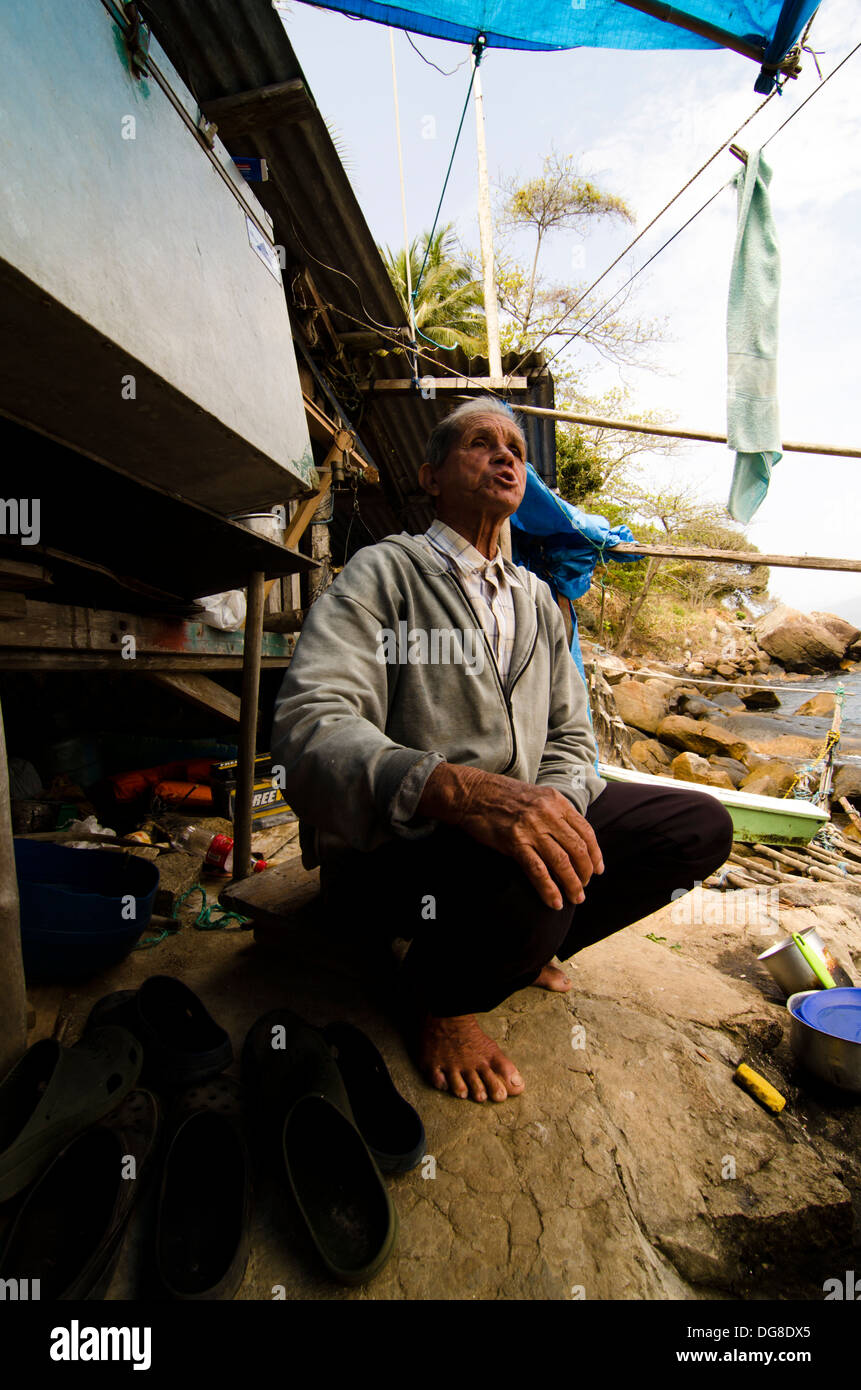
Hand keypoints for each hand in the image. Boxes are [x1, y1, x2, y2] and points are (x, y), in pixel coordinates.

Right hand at [418, 763, 603, 910]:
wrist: (472, 793)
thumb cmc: (501, 796)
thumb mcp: (535, 797)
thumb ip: (554, 813)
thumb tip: (570, 838)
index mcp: (556, 801)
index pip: (586, 831)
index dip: (595, 854)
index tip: (598, 870)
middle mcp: (548, 813)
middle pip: (577, 848)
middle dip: (585, 872)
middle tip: (584, 888)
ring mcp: (531, 827)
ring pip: (561, 861)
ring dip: (572, 884)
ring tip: (575, 898)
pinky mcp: (514, 841)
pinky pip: (538, 870)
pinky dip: (548, 888)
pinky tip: (554, 902)